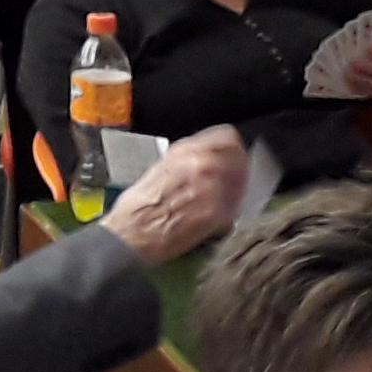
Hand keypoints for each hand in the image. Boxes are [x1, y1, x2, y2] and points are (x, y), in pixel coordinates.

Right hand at [103, 126, 248, 265]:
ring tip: (223, 199)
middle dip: (237, 168)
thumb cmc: (138, 206)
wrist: (131, 234)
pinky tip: (216, 216)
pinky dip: (230, 211)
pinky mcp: (216, 215)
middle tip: (232, 180)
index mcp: (184, 151)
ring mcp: (211, 189)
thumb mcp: (158, 169)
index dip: (231, 147)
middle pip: (238, 158)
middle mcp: (200, 165)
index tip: (231, 155)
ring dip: (235, 190)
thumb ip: (185, 161)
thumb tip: (203, 160)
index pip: (227, 136)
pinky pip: (235, 207)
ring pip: (240, 183)